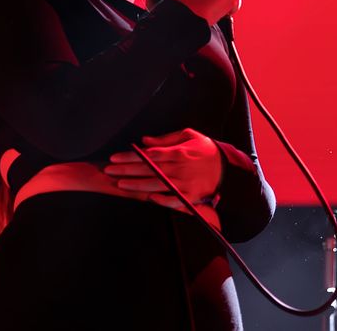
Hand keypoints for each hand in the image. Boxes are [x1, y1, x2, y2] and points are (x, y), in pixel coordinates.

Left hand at [104, 127, 223, 206]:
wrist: (228, 168)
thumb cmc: (206, 149)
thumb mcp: (188, 136)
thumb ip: (166, 139)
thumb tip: (145, 141)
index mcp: (178, 152)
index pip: (148, 155)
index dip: (130, 156)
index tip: (114, 158)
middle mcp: (179, 168)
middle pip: (148, 170)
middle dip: (126, 170)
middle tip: (108, 170)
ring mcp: (184, 184)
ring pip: (156, 185)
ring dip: (136, 185)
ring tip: (120, 184)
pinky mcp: (191, 196)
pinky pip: (173, 200)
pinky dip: (161, 200)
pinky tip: (147, 198)